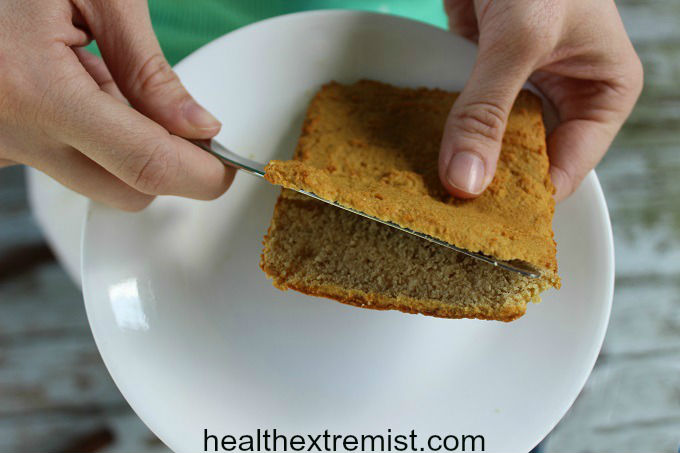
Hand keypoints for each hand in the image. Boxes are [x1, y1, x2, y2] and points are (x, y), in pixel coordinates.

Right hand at [0, 0, 233, 210]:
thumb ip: (148, 68)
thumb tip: (199, 128)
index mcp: (36, 89)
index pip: (144, 164)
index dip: (200, 174)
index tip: (226, 167)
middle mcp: (11, 132)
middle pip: (126, 192)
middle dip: (168, 167)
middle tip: (182, 121)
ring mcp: (0, 146)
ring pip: (96, 182)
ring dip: (125, 149)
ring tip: (104, 80)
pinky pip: (64, 163)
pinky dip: (88, 140)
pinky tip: (75, 91)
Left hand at [440, 0, 642, 200]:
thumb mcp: (520, 40)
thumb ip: (488, 109)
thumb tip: (466, 179)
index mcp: (604, 91)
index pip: (569, 167)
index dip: (528, 196)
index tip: (486, 221)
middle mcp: (567, 93)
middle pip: (529, 157)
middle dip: (495, 180)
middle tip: (455, 212)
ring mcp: (524, 83)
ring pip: (495, 138)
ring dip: (468, 157)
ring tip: (437, 191)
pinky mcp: (487, 72)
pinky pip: (469, 113)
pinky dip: (449, 130)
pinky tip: (426, 154)